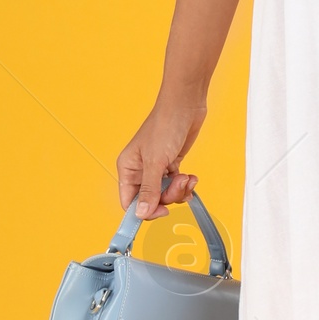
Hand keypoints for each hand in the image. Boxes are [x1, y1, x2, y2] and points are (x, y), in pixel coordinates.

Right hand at [116, 95, 205, 220]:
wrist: (185, 106)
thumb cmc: (165, 125)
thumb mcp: (155, 162)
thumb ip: (149, 190)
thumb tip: (141, 213)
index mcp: (128, 168)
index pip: (130, 201)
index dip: (145, 211)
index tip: (161, 212)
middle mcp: (140, 170)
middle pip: (151, 200)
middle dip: (168, 196)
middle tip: (178, 184)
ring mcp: (156, 168)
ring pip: (166, 194)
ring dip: (179, 190)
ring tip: (186, 177)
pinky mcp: (171, 164)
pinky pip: (176, 185)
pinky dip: (185, 184)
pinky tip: (190, 176)